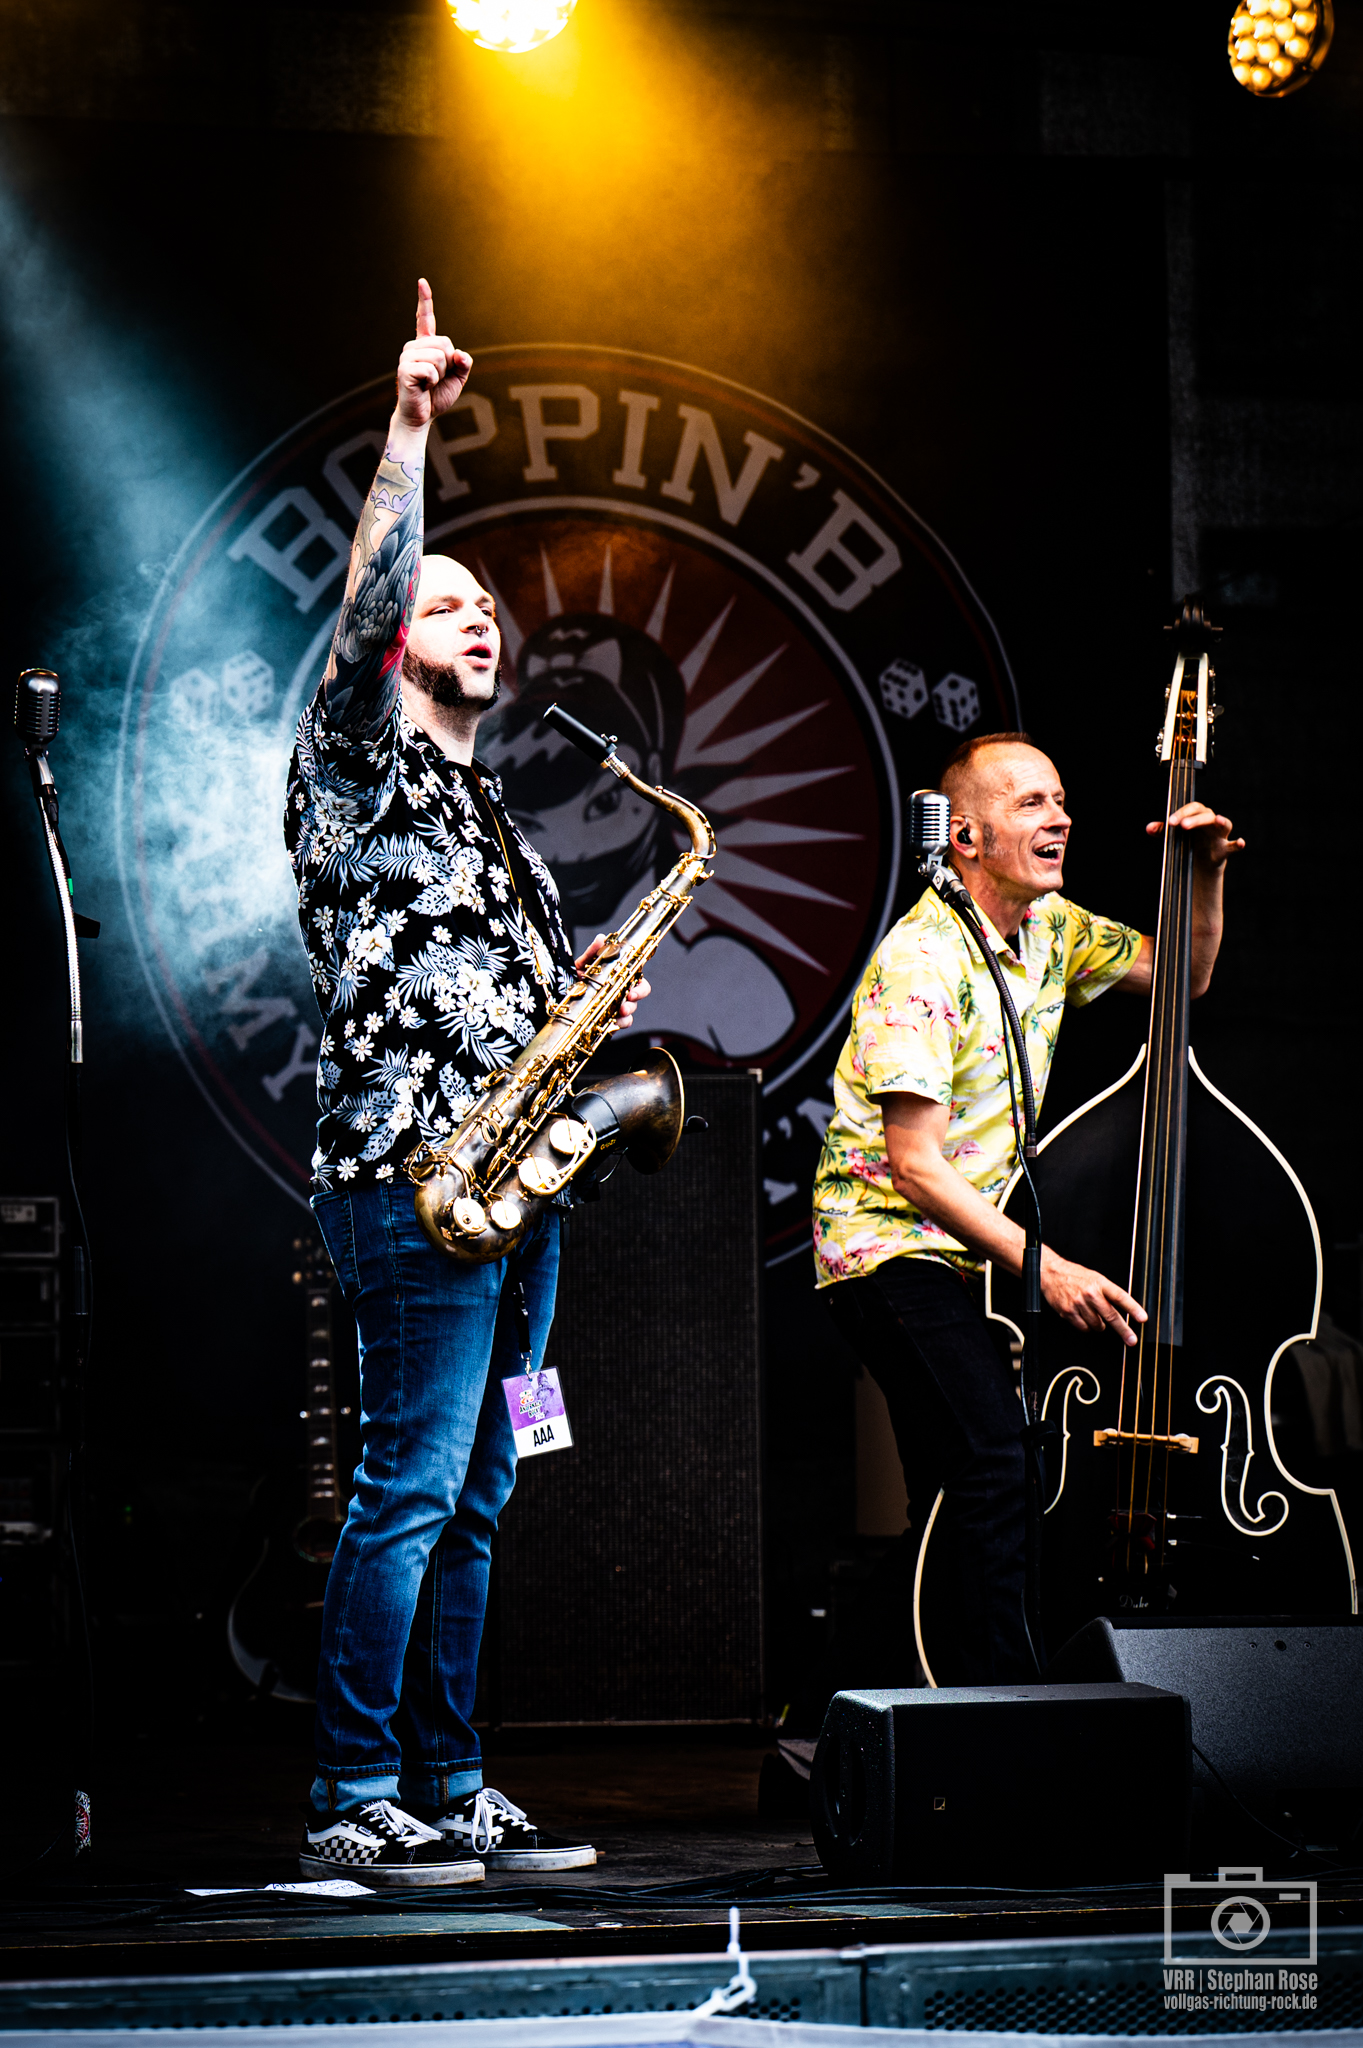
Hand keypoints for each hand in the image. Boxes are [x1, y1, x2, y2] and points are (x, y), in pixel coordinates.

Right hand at [394, 278, 471, 433]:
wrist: (421, 417)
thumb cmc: (436, 396)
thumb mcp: (457, 378)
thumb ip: (463, 363)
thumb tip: (459, 354)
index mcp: (425, 345)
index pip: (425, 319)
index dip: (424, 300)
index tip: (422, 282)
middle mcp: (413, 347)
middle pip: (445, 343)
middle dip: (449, 364)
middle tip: (436, 379)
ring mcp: (407, 356)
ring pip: (440, 357)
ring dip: (441, 374)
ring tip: (429, 384)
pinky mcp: (405, 369)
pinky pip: (431, 370)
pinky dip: (433, 382)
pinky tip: (423, 387)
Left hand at [575, 935, 651, 1033]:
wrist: (560, 1000)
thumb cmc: (575, 981)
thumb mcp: (581, 966)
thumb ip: (592, 952)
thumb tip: (601, 938)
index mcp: (618, 976)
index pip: (637, 977)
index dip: (640, 984)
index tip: (632, 988)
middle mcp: (621, 991)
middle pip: (640, 993)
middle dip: (637, 996)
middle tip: (627, 1001)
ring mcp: (617, 1006)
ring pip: (632, 1010)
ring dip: (628, 1012)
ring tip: (619, 1013)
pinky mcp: (610, 1019)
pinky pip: (621, 1023)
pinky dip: (619, 1023)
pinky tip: (612, 1022)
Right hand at [1040, 1248, 1146, 1345]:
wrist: (1051, 1274)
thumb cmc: (1074, 1276)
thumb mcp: (1095, 1278)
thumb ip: (1108, 1293)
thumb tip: (1123, 1309)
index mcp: (1099, 1283)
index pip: (1120, 1297)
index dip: (1133, 1308)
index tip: (1142, 1318)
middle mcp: (1090, 1293)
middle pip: (1111, 1316)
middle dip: (1123, 1330)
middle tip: (1131, 1340)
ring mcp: (1078, 1304)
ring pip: (1097, 1325)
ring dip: (1099, 1325)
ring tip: (1094, 1315)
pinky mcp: (1068, 1312)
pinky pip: (1083, 1328)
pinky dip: (1087, 1326)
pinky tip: (1084, 1317)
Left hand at [1147, 800, 1244, 872]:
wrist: (1200, 861)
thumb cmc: (1188, 841)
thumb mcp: (1174, 836)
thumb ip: (1162, 831)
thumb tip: (1149, 828)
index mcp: (1198, 815)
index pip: (1192, 808)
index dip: (1182, 813)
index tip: (1170, 822)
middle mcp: (1211, 821)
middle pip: (1206, 814)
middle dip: (1195, 819)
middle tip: (1183, 826)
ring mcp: (1220, 834)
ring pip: (1224, 824)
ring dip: (1222, 821)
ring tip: (1217, 819)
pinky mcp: (1225, 848)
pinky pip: (1234, 845)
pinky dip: (1238, 844)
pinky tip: (1241, 842)